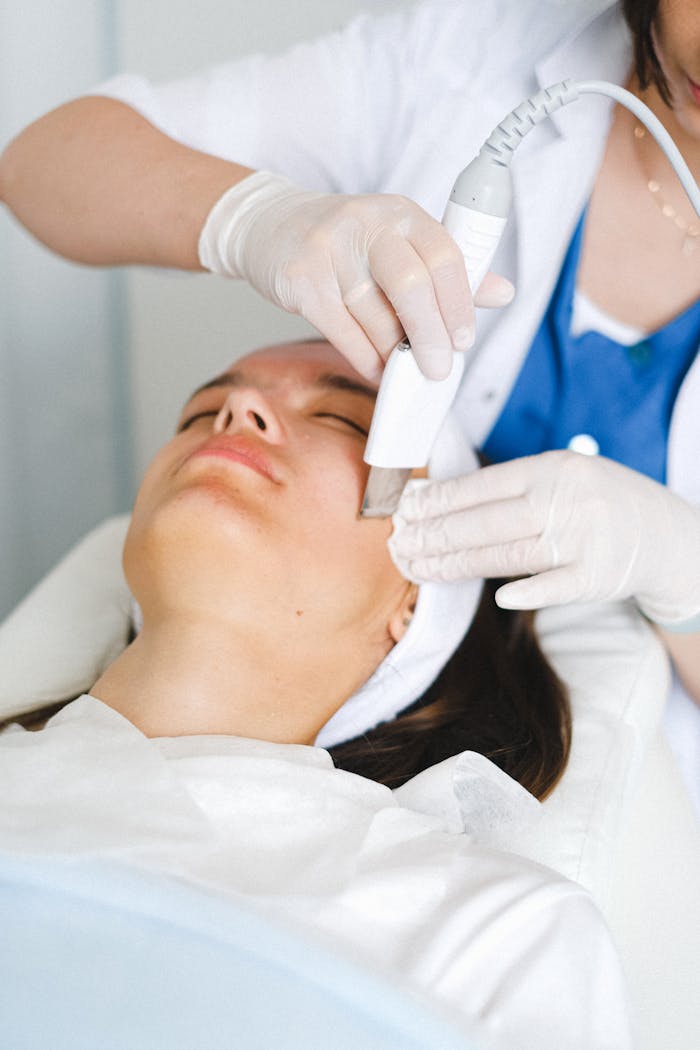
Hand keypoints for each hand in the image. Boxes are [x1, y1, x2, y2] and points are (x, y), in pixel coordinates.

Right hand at [198, 172, 513, 381]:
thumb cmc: (348, 243)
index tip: (464, 341)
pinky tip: (376, 368)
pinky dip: (364, 358)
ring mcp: (330, 250)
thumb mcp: (400, 243)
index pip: (444, 256)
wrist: (271, 226)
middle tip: (439, 369)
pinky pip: (341, 331)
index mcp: (402, 213)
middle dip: (429, 336)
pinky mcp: (301, 279)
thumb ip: (448, 270)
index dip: (459, 304)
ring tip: (402, 370)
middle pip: (411, 286)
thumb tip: (504, 293)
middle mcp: (367, 224)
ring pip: (374, 317)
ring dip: (392, 354)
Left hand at [389, 450, 699, 624]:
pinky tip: (497, 597)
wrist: (664, 533)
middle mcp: (568, 500)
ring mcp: (585, 540)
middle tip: (398, 544)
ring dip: (457, 564)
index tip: (405, 510)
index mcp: (553, 469)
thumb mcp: (562, 476)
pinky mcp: (599, 577)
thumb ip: (510, 487)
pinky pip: (554, 586)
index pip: (483, 486)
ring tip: (419, 568)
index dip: (439, 501)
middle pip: (487, 522)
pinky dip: (526, 592)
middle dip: (435, 535)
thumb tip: (437, 499)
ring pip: (508, 555)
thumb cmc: (598, 501)